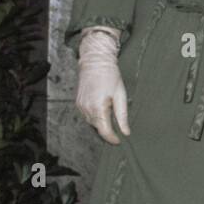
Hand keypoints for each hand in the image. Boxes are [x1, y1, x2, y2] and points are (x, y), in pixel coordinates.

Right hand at [76, 27, 130, 143]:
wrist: (95, 61)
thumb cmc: (110, 76)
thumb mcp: (121, 96)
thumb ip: (122, 116)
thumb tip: (125, 132)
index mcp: (97, 108)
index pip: (104, 131)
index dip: (112, 138)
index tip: (119, 141)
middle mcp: (86, 109)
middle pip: (97, 128)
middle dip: (107, 132)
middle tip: (118, 133)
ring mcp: (80, 106)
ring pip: (91, 123)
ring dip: (101, 125)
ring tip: (111, 122)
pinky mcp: (78, 103)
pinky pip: (87, 116)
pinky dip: (95, 118)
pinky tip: (103, 113)